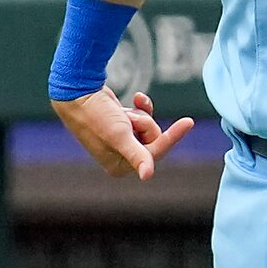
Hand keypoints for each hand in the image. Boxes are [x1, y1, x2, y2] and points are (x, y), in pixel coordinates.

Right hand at [51, 88, 193, 180]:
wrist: (77, 91)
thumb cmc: (96, 115)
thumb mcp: (119, 135)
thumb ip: (137, 154)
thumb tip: (147, 176)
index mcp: (119, 166)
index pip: (155, 153)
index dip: (171, 136)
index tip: (189, 121)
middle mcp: (120, 157)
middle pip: (152, 139)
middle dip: (144, 123)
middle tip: (128, 117)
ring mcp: (120, 141)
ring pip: (147, 127)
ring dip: (138, 115)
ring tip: (121, 111)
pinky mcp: (120, 126)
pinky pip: (142, 118)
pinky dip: (141, 107)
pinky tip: (137, 97)